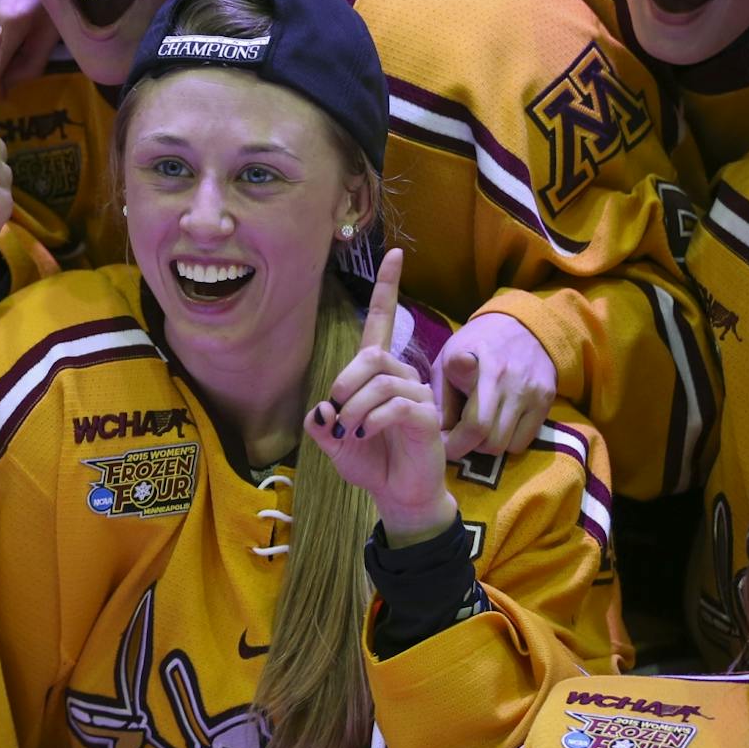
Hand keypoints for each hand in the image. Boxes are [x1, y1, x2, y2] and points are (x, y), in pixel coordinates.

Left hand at [306, 248, 452, 545]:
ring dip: (356, 407)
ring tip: (350, 432)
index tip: (396, 253)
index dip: (388, 288)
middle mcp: (401, 378)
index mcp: (378, 374)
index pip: (383, 322)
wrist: (397, 494)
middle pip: (372, 354)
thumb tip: (320, 410)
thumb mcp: (332, 442)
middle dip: (346, 381)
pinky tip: (365, 434)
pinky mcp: (428, 419)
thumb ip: (320, 423)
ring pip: (381, 381)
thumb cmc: (369, 461)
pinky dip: (373, 420)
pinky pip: (398, 405)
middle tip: (337, 414)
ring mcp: (418, 396)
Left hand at [437, 310, 556, 460]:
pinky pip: (525, 440)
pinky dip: (507, 442)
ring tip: (475, 431)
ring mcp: (532, 393)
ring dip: (486, 446)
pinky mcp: (546, 401)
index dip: (454, 442)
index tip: (441, 443)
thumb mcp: (447, 358)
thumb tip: (437, 432)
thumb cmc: (475, 344)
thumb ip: (440, 395)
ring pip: (507, 445)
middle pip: (491, 441)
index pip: (474, 424)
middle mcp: (512, 383)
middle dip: (468, 448)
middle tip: (456, 439)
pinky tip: (496, 426)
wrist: (522, 324)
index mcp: (482, 370)